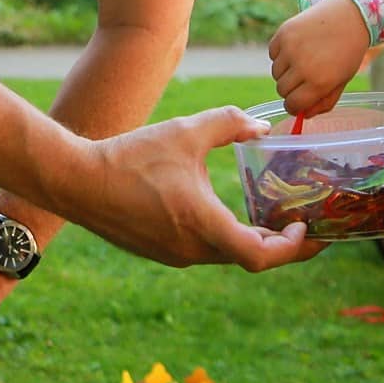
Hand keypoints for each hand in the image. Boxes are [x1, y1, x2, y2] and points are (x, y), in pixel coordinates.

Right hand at [64, 107, 327, 269]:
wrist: (78, 182)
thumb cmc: (132, 156)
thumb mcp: (186, 130)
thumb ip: (229, 123)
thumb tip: (263, 126)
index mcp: (203, 224)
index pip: (261, 256)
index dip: (291, 247)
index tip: (305, 227)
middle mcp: (192, 249)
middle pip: (250, 259)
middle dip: (281, 244)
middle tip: (304, 226)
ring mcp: (175, 255)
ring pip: (227, 255)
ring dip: (252, 241)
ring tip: (273, 218)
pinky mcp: (161, 252)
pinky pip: (205, 250)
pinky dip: (226, 238)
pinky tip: (228, 215)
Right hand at [267, 0, 371, 118]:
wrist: (349, 15)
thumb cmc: (347, 51)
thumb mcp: (341, 81)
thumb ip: (324, 102)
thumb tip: (303, 115)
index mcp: (319, 82)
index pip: (292, 105)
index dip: (294, 106)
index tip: (297, 102)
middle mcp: (302, 67)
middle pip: (282, 90)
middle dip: (291, 89)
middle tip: (303, 79)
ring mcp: (290, 49)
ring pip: (275, 73)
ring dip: (285, 71)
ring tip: (302, 60)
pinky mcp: (283, 34)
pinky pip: (272, 54)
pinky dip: (280, 54)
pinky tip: (297, 47)